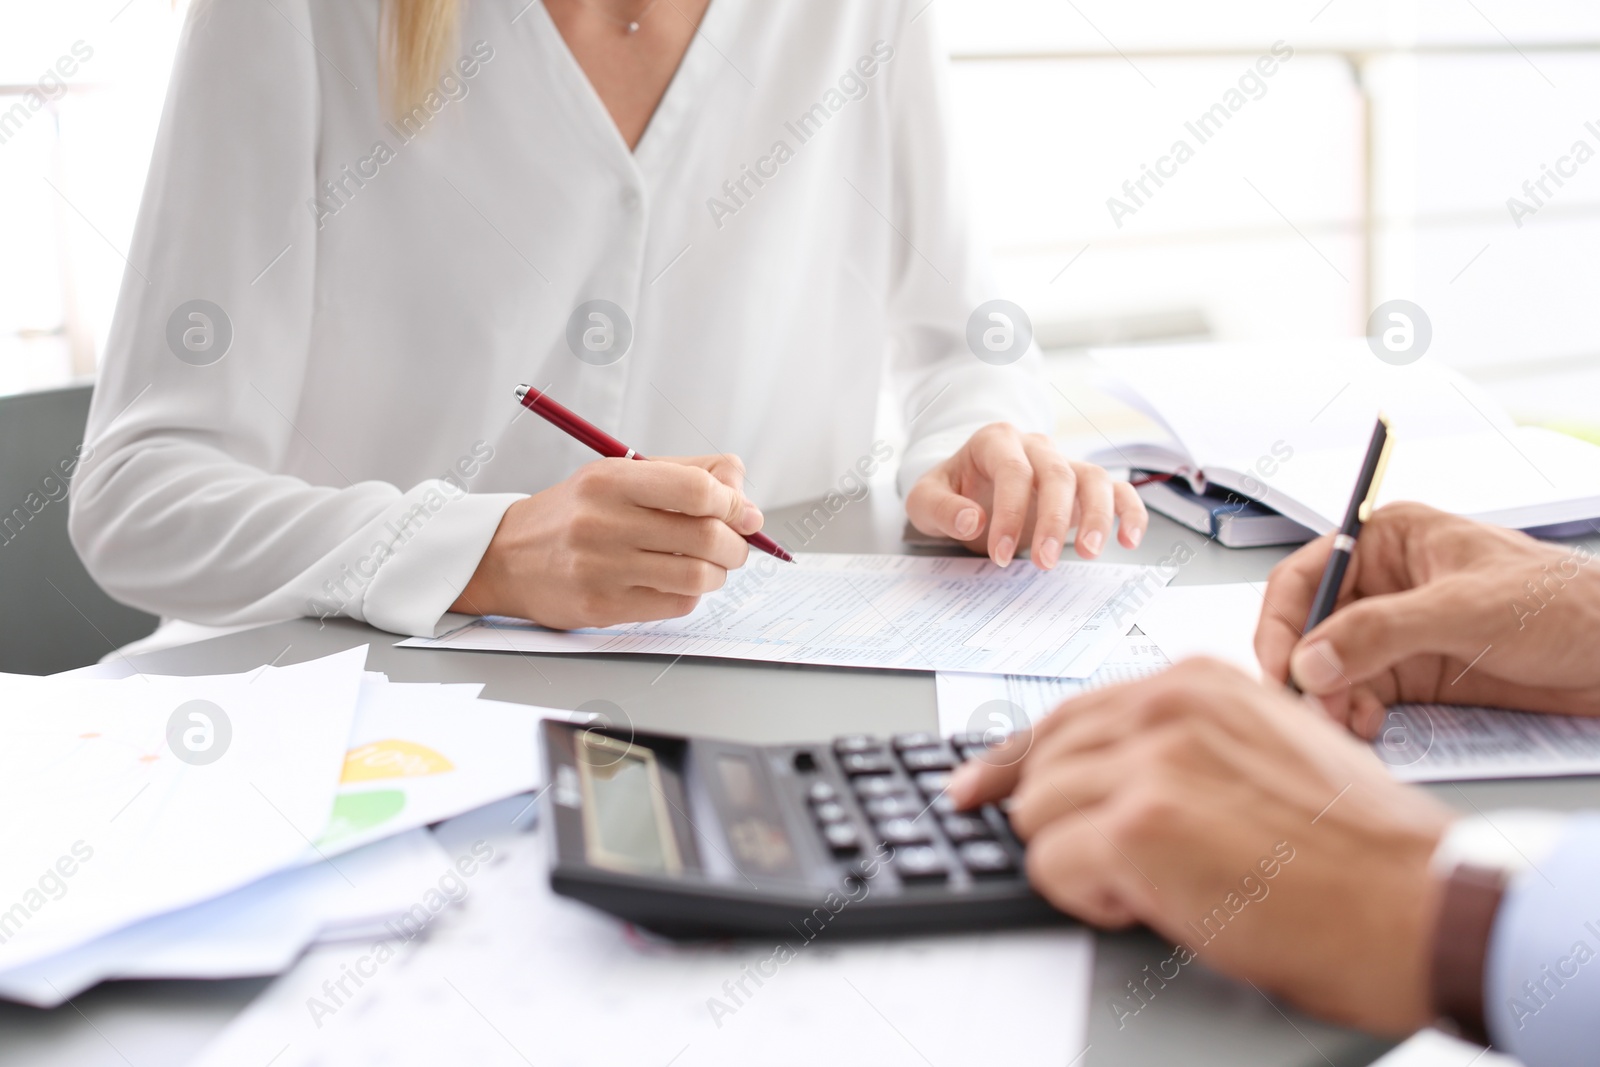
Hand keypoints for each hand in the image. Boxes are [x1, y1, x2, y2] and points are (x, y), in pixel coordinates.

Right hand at [451, 454, 759, 628]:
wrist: (507, 557)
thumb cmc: (576, 513)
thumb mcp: (620, 474)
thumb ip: (684, 474)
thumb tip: (741, 496)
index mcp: (611, 480)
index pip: (696, 490)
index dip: (733, 504)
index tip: (745, 514)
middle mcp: (604, 523)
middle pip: (704, 536)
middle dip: (736, 544)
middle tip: (736, 545)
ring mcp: (601, 569)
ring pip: (696, 576)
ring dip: (717, 573)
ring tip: (709, 566)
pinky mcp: (602, 607)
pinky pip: (675, 604)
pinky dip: (689, 595)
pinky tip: (676, 583)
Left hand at [905, 423, 1147, 567]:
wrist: (967, 489)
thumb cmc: (950, 492)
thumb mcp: (925, 501)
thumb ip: (942, 509)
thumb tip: (973, 521)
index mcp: (995, 441)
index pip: (1013, 471)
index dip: (1010, 512)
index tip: (999, 555)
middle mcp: (1035, 447)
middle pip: (1057, 474)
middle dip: (1053, 521)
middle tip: (1044, 562)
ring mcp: (1063, 464)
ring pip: (1094, 478)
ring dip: (1097, 516)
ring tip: (1089, 553)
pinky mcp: (1082, 487)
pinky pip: (1116, 490)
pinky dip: (1129, 511)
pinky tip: (1130, 539)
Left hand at [949, 660, 1454, 1034]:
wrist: (1422, 902)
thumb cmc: (1359, 847)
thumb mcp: (1267, 749)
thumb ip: (1183, 743)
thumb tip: (1103, 774)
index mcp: (1197, 681)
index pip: (1069, 714)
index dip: (1020, 761)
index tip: (980, 784)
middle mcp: (1167, 706)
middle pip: (1041, 762)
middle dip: (1060, 820)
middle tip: (1102, 862)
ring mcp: (1150, 762)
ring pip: (1034, 812)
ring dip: (1076, 859)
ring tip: (1149, 884)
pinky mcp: (1138, 828)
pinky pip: (1048, 863)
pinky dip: (1081, 896)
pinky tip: (1143, 903)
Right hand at [1255, 502, 1599, 736]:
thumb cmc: (1569, 606)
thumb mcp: (1469, 609)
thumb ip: (1383, 632)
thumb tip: (1312, 660)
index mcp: (1390, 542)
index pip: (1305, 578)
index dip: (1281, 624)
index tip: (1279, 670)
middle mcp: (1386, 586)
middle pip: (1310, 629)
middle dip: (1305, 671)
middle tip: (1308, 709)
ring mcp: (1401, 634)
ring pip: (1332, 669)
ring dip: (1329, 700)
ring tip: (1345, 725)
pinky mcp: (1419, 677)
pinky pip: (1363, 698)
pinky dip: (1355, 717)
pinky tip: (1369, 729)